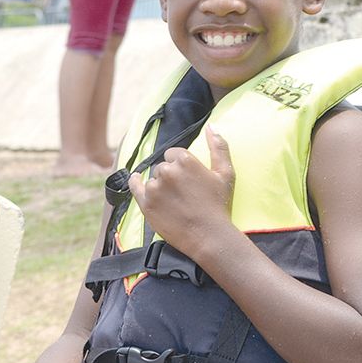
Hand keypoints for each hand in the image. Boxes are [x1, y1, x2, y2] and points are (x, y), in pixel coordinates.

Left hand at [128, 128, 236, 252]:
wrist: (209, 236)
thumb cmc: (219, 205)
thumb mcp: (226, 173)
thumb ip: (219, 147)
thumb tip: (211, 126)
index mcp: (185, 160)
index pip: (174, 154)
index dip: (181, 166)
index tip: (188, 179)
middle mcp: (167, 171)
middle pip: (163, 167)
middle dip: (170, 177)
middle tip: (183, 193)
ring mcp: (154, 187)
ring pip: (153, 179)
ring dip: (160, 186)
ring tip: (174, 202)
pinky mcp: (145, 203)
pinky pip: (135, 187)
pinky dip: (135, 182)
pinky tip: (136, 179)